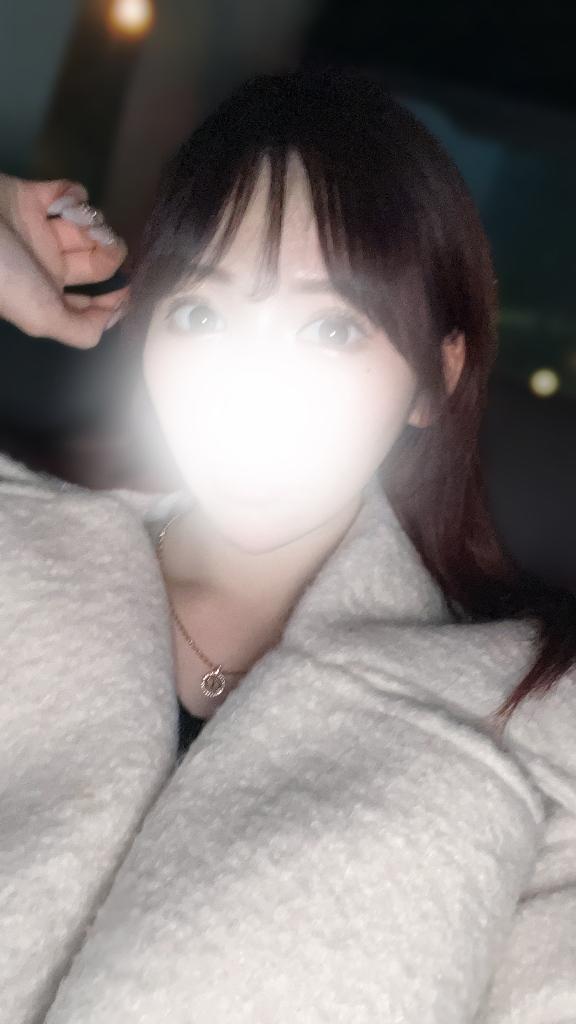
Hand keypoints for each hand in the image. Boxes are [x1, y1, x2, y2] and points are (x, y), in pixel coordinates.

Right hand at [0, 174, 128, 347]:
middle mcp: (46, 265)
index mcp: (48, 295)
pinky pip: (67, 194)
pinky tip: (65, 200)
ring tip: (77, 218)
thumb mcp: (41, 316)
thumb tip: (112, 319)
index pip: (92, 302)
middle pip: (96, 260)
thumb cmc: (1, 273)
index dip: (114, 297)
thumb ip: (80, 329)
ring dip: (92, 221)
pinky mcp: (30, 196)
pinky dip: (74, 195)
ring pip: (86, 226)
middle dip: (108, 251)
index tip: (127, 286)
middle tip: (103, 242)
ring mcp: (38, 230)